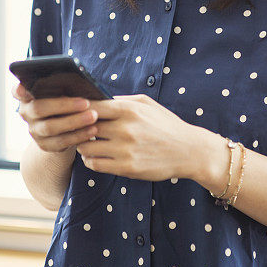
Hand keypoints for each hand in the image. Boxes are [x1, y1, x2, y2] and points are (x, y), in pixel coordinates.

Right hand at [11, 81, 98, 152]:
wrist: (64, 127)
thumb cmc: (65, 100)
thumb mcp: (62, 91)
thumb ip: (63, 85)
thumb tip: (78, 81)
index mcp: (27, 95)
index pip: (18, 91)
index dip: (19, 89)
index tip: (23, 86)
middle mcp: (26, 113)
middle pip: (39, 108)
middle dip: (64, 105)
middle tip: (86, 103)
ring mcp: (34, 130)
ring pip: (50, 127)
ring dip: (74, 121)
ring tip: (93, 116)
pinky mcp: (44, 144)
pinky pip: (61, 142)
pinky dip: (78, 135)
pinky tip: (92, 130)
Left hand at [76, 94, 195, 181]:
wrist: (188, 151)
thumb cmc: (166, 125)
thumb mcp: (148, 104)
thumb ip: (123, 100)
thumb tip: (99, 99)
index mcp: (129, 109)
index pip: (92, 106)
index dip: (80, 109)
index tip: (78, 113)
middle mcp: (125, 128)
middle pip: (85, 127)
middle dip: (80, 128)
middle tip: (81, 130)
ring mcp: (125, 149)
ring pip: (86, 147)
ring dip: (83, 146)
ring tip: (89, 144)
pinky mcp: (126, 168)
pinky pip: (95, 164)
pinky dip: (90, 161)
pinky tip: (95, 157)